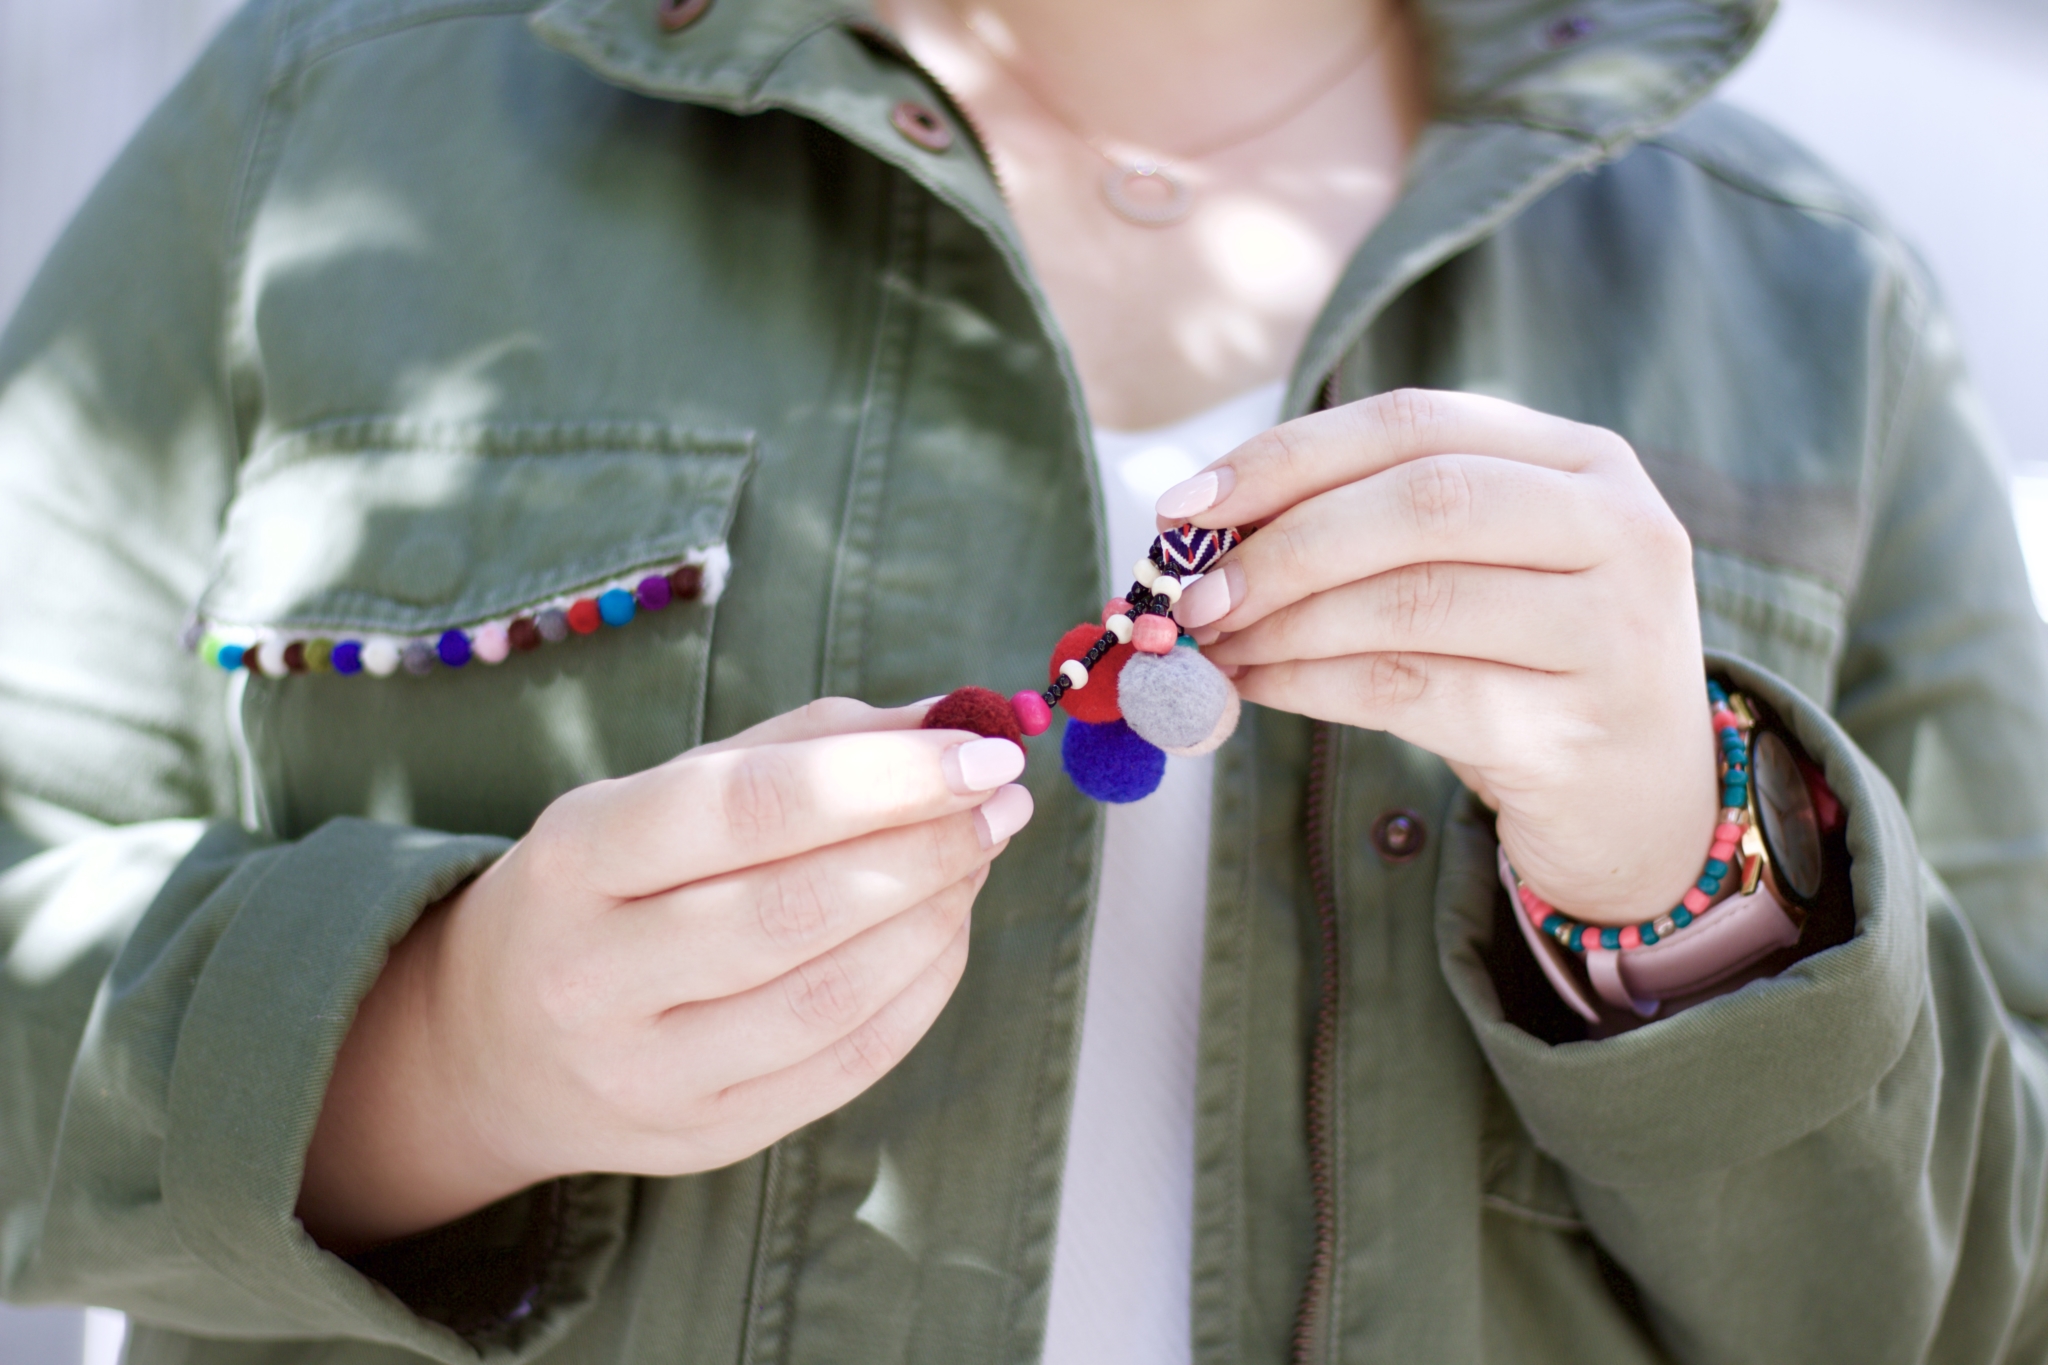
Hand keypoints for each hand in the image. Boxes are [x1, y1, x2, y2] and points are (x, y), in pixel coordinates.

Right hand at [298, 699, 1032, 1252]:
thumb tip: (953, 719)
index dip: (884, 778)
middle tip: (1005, 799)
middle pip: (796, 909)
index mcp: (578, 856)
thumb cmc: (612, 883)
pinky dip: (923, 989)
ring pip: (831, 996)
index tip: (983, 747)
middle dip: (928, 844)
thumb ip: (807, 746)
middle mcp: (596, 974)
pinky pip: (848, 1065)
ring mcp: (648, 1073)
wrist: (498, 1042)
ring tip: (980, 855)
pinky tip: (949, 930)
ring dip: (938, 916)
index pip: (747, 809)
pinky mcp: (704, 1139)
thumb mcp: (666, 790)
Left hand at [1163, 389, 1714, 923]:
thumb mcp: (1480, 571)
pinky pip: (1409, 691)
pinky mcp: (1572, 733)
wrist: (1645, 808)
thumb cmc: (1530, 668)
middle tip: (1191, 593)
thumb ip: (1376, 527)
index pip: (1416, 422)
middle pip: (1422, 502)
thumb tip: (1206, 529)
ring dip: (1284, 623)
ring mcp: (1610, 634)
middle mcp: (1619, 531)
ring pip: (1412, 601)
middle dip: (1284, 544)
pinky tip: (1255, 688)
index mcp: (1585, 462)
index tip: (1186, 504)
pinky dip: (1310, 685)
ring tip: (1212, 647)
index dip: (1289, 455)